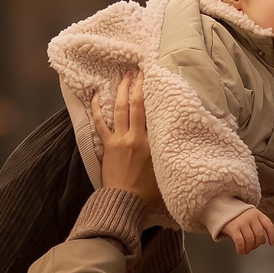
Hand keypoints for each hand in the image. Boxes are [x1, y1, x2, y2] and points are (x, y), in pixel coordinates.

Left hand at [93, 71, 161, 205]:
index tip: (154, 78)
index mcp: (150, 142)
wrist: (125, 202)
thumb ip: (168, 152)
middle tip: (138, 70)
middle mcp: (134, 136)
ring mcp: (118, 140)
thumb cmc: (148, 191)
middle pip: (135, 104)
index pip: (151, 111)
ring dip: (120, 90)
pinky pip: (100, 123)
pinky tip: (95, 95)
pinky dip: (97, 108)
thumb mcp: (165, 170)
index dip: (151, 92)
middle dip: (136, 84)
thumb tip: (178, 139)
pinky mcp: (107, 146)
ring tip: (123, 76)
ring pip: (118, 109)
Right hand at [222, 206, 273, 254]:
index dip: (272, 235)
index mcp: (257, 213)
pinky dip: (241, 249)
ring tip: (246, 250)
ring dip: (249, 248)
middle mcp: (250, 216)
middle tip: (252, 248)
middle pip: (259, 235)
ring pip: (250, 240)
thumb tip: (263, 241)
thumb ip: (256, 227)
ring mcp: (242, 221)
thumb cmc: (236, 215)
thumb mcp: (249, 217)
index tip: (271, 243)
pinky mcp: (233, 228)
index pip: (268, 225)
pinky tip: (240, 251)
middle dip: (256, 244)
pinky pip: (240, 242)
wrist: (220, 208)